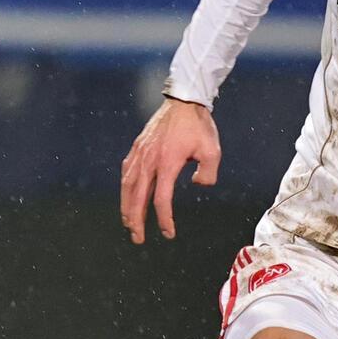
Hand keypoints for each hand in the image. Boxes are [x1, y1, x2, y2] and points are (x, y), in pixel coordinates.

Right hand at [120, 97, 221, 242]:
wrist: (184, 100)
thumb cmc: (198, 126)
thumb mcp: (212, 150)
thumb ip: (208, 172)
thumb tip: (199, 185)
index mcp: (167, 163)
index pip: (161, 199)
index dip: (164, 219)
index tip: (169, 232)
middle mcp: (149, 160)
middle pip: (137, 197)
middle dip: (136, 220)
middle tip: (138, 238)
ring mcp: (140, 153)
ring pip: (128, 186)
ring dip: (126, 207)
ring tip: (128, 222)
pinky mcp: (137, 147)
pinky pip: (127, 172)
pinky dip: (125, 188)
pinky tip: (126, 196)